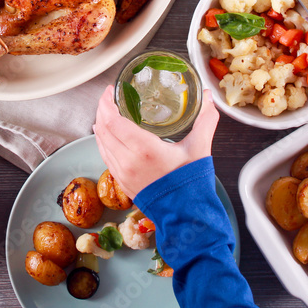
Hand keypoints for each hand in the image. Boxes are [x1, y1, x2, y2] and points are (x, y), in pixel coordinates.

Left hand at [92, 85, 219, 197]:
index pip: (113, 121)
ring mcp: (122, 173)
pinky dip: (103, 142)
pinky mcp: (122, 182)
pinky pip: (105, 156)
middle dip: (102, 110)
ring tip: (105, 112)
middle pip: (103, 129)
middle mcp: (128, 161)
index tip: (109, 91)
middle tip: (107, 98)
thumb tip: (207, 98)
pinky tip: (105, 135)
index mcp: (144, 149)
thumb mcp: (199, 148)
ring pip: (101, 143)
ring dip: (101, 125)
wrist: (185, 215)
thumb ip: (205, 120)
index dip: (107, 103)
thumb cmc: (191, 184)